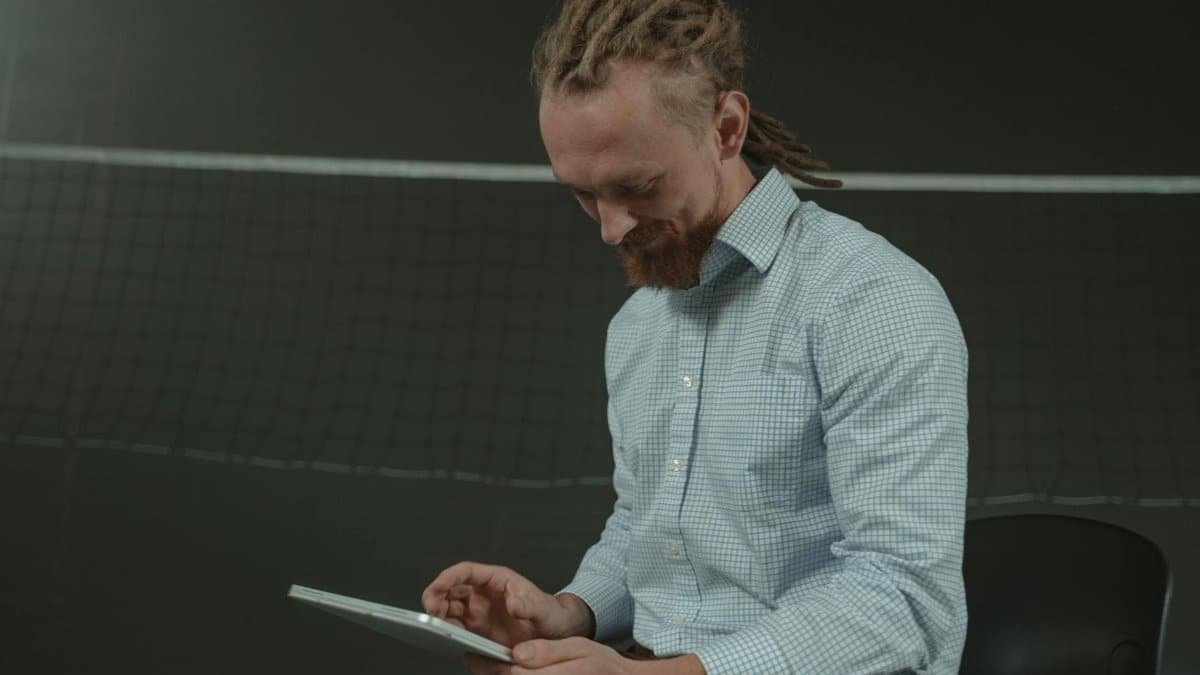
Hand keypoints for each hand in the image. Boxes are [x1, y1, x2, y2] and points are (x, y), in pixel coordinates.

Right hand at [422, 561, 592, 646]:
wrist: (556, 633)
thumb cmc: (550, 614)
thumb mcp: (543, 609)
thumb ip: (530, 605)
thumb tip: (515, 603)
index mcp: (497, 580)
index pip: (467, 571)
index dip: (449, 576)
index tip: (439, 585)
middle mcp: (483, 594)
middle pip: (451, 588)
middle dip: (436, 596)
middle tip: (430, 611)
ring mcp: (478, 612)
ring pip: (448, 607)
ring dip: (438, 614)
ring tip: (435, 625)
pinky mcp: (476, 630)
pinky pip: (455, 627)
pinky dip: (446, 630)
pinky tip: (444, 637)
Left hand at [463, 637, 638, 674]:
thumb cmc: (603, 666)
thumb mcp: (579, 649)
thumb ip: (547, 651)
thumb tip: (519, 653)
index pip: (509, 672)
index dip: (487, 663)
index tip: (471, 654)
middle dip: (487, 672)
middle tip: (472, 660)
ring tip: (483, 666)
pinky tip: (508, 673)